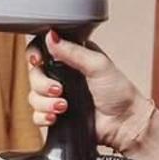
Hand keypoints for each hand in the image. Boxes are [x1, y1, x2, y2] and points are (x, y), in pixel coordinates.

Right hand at [28, 31, 157, 154]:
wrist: (124, 123)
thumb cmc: (119, 92)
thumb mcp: (98, 64)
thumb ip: (73, 50)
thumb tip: (51, 36)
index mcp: (71, 58)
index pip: (42, 50)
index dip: (35, 55)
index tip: (38, 61)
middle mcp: (62, 76)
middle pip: (34, 74)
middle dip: (42, 84)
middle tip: (58, 90)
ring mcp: (58, 96)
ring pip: (33, 96)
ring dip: (44, 102)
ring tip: (63, 106)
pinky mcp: (57, 115)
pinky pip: (37, 115)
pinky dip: (43, 116)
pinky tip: (55, 117)